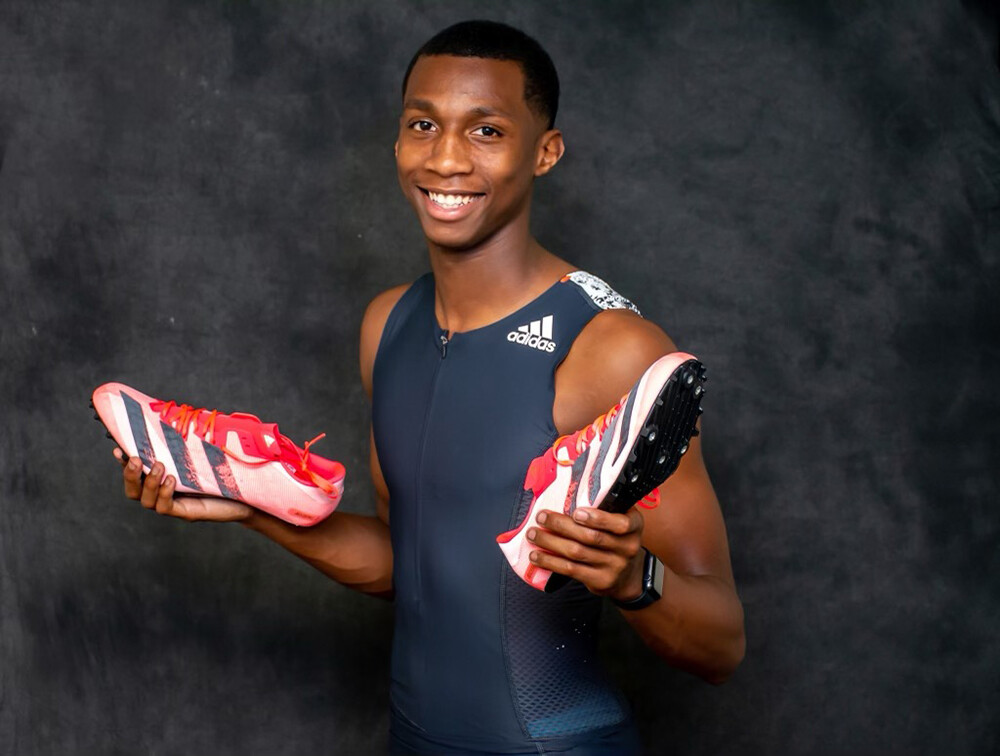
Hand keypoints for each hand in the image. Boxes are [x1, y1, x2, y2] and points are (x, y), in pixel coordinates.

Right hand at [114, 448, 252, 521]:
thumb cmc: (226, 474)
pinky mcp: (186, 513)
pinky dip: (164, 493)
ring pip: (146, 501)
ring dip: (148, 483)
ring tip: (159, 466)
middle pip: (133, 491)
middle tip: (135, 459)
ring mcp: (174, 505)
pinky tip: (171, 480)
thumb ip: (191, 441)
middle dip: (128, 475)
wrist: (248, 497)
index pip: (136, 473)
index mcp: (165, 479)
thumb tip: (184, 415)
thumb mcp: (205, 456)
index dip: (123, 463)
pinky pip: (165, 507)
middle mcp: (164, 494)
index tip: (117, 448)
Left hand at [526, 506, 645, 600]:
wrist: (628, 576)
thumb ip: (604, 508)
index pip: (621, 524)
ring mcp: (615, 567)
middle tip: (541, 517)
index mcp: (634, 526)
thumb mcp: (620, 520)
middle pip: (591, 537)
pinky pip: (571, 570)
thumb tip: (566, 492)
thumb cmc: (617, 539)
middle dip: (562, 525)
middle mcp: (628, 547)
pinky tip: (537, 556)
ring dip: (551, 542)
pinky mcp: (600, 582)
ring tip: (533, 534)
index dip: (598, 519)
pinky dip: (551, 562)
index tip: (577, 512)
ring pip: (577, 553)